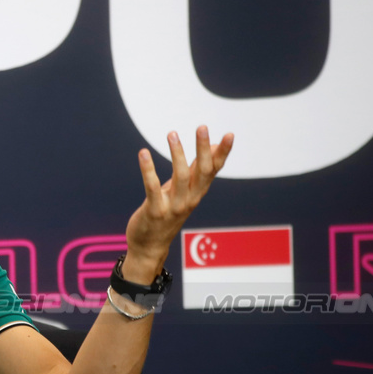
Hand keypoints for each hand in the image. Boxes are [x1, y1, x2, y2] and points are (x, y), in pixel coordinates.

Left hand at [123, 126, 231, 280]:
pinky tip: (143, 153)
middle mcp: (190, 199)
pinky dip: (148, 170)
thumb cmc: (167, 213)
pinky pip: (152, 187)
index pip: (213, 170)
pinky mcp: (155, 211)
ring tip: (172, 133)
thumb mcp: (184, 191)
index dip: (222, 153)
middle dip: (202, 149)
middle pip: (201, 172)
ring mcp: (174, 206)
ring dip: (177, 154)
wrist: (150, 246)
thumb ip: (196, 170)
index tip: (229, 134)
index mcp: (197, 193)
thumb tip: (213, 146)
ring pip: (180, 177)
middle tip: (202, 127)